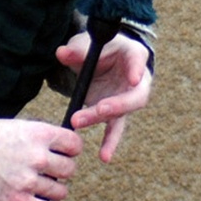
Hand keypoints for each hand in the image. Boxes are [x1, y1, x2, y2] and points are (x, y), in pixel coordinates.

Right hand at [0, 117, 84, 200]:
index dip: (72, 149)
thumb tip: (59, 144)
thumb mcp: (15, 126)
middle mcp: (37, 157)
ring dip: (53, 189)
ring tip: (36, 184)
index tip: (67, 153)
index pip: (73, 144)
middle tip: (48, 170)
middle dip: (62, 170)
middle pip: (69, 169)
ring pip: (59, 190)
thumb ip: (38, 136)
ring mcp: (28, 181)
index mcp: (37, 134)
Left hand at [55, 30, 152, 162]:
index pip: (138, 58)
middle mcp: (137, 79)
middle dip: (118, 104)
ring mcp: (128, 97)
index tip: (134, 78)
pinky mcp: (118, 112)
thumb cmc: (97, 48)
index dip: (137, 69)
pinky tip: (104, 157)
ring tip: (98, 138)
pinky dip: (109, 142)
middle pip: (134, 94)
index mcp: (133, 54)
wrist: (101, 58)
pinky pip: (115, 128)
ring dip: (105, 121)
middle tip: (101, 109)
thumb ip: (76, 49)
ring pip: (122, 113)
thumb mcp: (85, 43)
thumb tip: (62, 53)